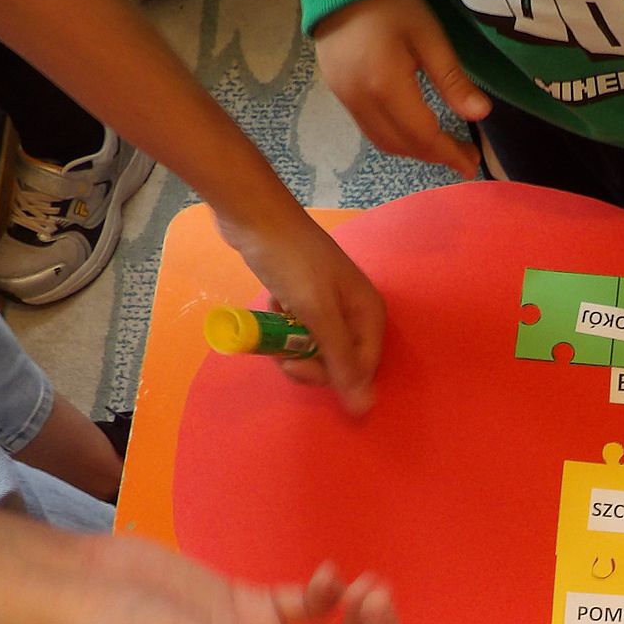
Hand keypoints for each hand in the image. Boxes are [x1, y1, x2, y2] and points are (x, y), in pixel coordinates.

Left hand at [215, 205, 388, 416]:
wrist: (255, 215)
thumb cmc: (291, 262)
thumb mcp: (318, 313)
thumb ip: (341, 361)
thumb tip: (364, 409)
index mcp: (368, 314)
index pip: (362, 368)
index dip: (332, 377)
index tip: (296, 366)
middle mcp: (355, 312)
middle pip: (340, 361)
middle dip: (307, 361)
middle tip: (280, 353)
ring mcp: (330, 304)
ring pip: (317, 348)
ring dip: (291, 346)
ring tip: (272, 327)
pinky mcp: (306, 297)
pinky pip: (301, 329)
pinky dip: (284, 327)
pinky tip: (273, 308)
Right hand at [314, 0, 489, 176]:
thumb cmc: (391, 2)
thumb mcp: (430, 36)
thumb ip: (452, 79)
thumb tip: (480, 115)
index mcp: (386, 86)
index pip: (423, 136)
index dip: (449, 154)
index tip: (471, 164)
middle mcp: (361, 100)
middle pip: (402, 145)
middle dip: (434, 155)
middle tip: (463, 156)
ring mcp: (345, 98)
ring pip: (384, 142)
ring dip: (414, 150)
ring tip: (442, 146)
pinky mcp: (338, 93)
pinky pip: (369, 128)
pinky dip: (395, 137)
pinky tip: (413, 129)